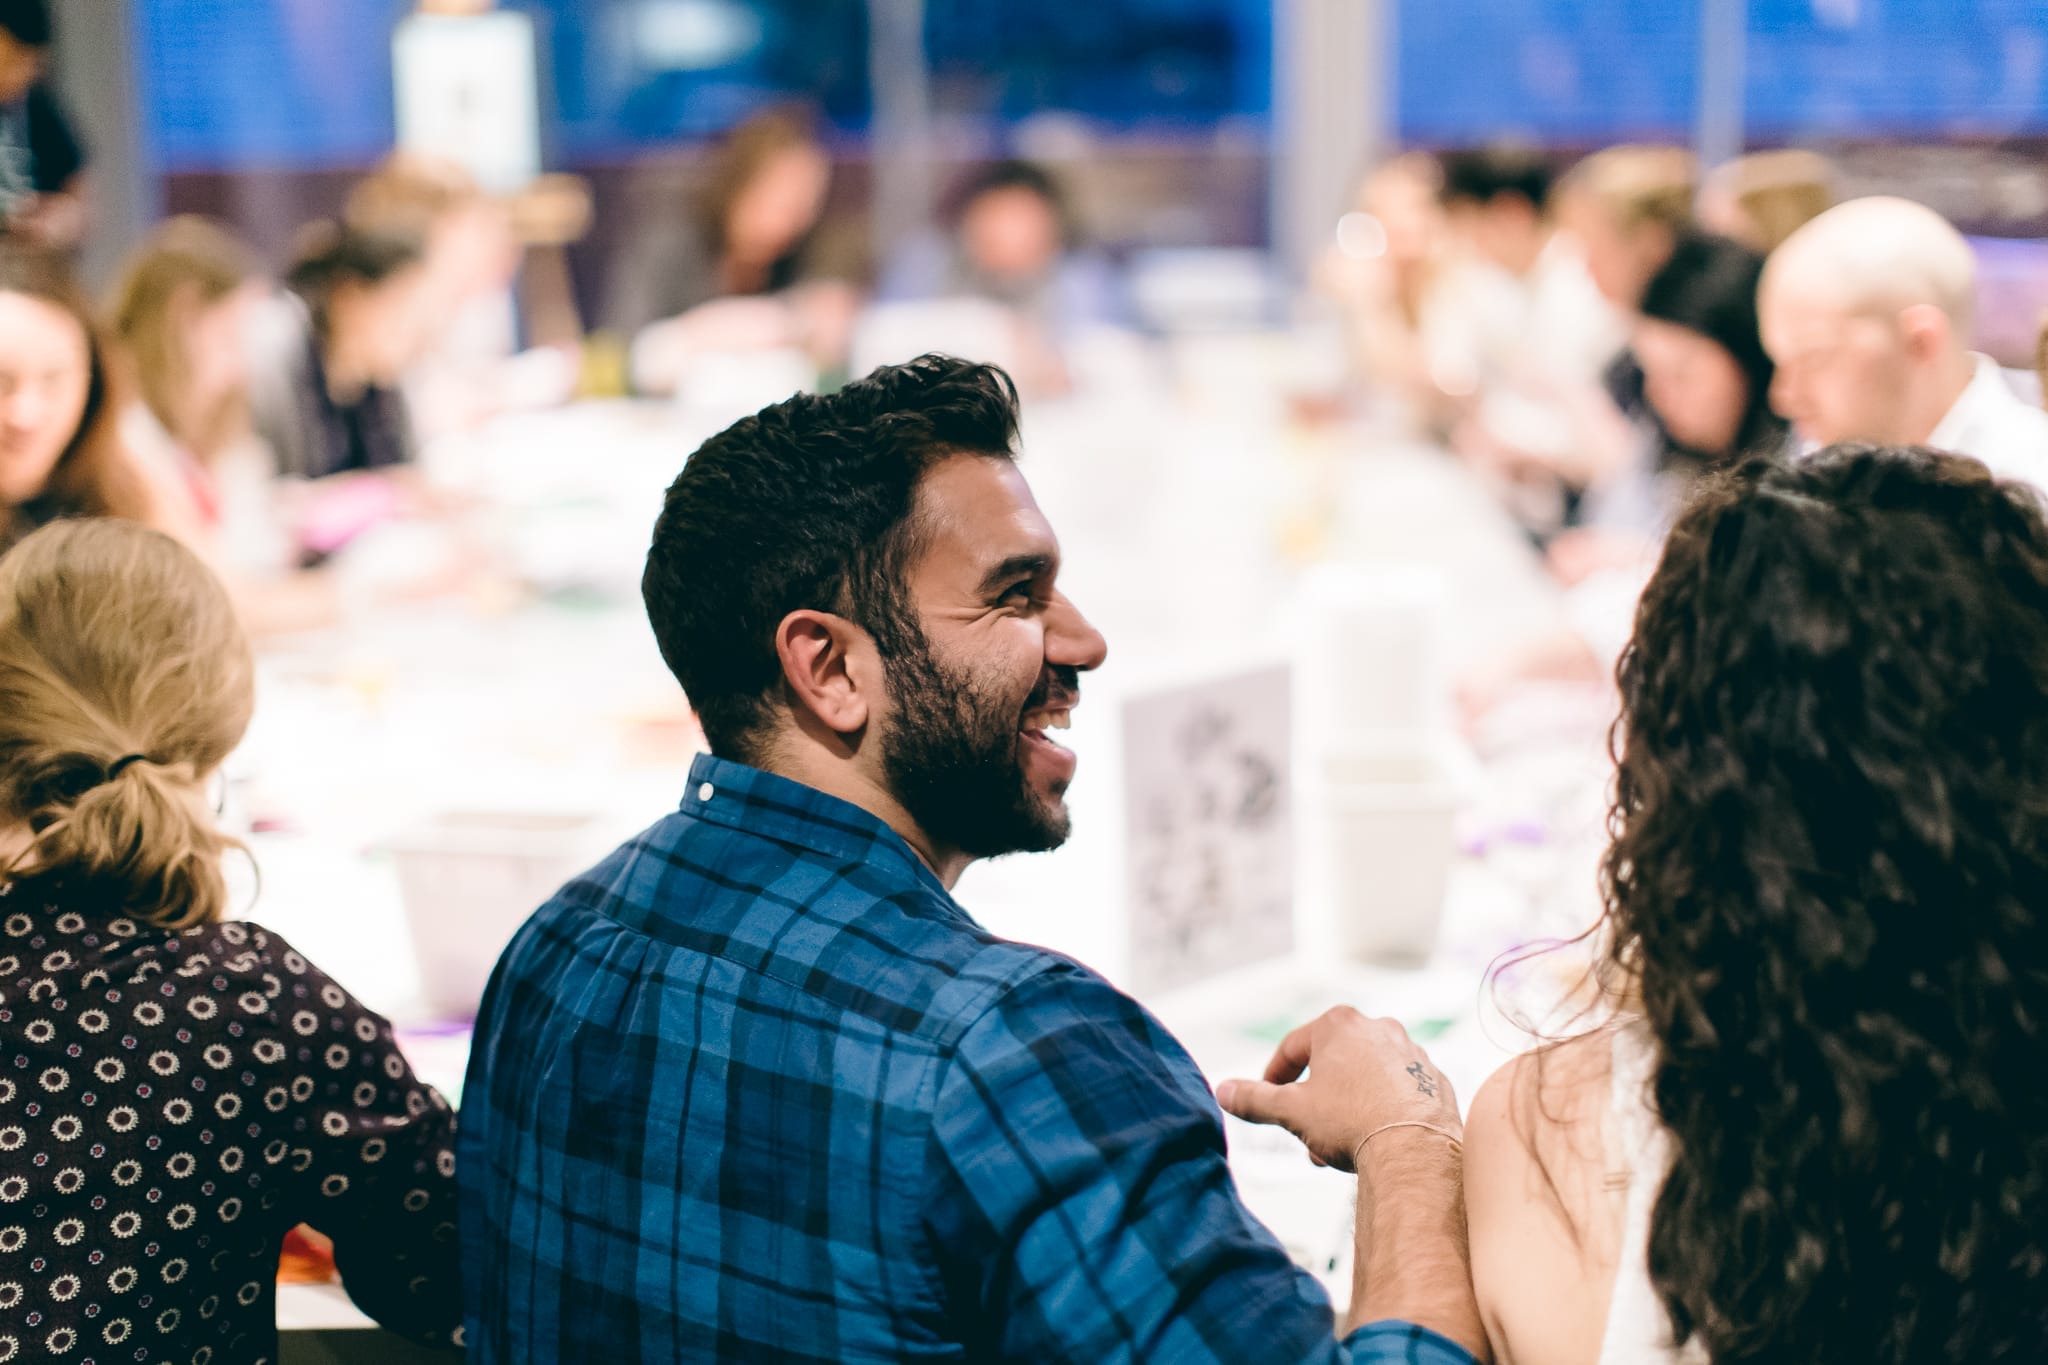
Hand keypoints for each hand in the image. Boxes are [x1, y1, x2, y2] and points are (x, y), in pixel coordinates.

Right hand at [1216, 1007, 1460, 1171]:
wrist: (1415, 1150)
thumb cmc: (1351, 1122)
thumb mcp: (1291, 1111)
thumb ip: (1255, 1098)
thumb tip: (1223, 1091)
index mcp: (1339, 1025)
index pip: (1293, 1047)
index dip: (1274, 1075)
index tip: (1268, 1098)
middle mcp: (1378, 1029)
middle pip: (1332, 1065)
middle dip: (1314, 1101)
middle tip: (1305, 1133)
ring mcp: (1412, 1053)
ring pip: (1365, 1080)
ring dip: (1346, 1108)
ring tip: (1337, 1147)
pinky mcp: (1434, 1080)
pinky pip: (1398, 1092)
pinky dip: (1382, 1111)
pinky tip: (1374, 1140)